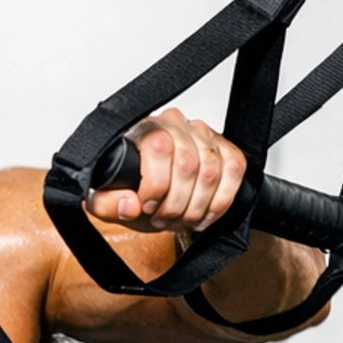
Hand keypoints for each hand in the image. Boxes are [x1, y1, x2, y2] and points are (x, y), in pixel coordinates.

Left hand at [86, 107, 245, 238]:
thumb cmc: (134, 190)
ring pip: (211, 172)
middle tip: (163, 218)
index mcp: (144, 129)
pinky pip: (234, 171)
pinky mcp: (226, 148)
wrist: (156, 194)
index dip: (155, 185)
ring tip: (180, 218)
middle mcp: (175, 124)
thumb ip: (107, 204)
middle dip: (176, 204)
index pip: (159, 147)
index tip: (147, 205)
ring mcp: (204, 134)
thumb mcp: (108, 202)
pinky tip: (203, 213)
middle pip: (188, 165)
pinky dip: (220, 202)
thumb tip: (129, 204)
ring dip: (196, 207)